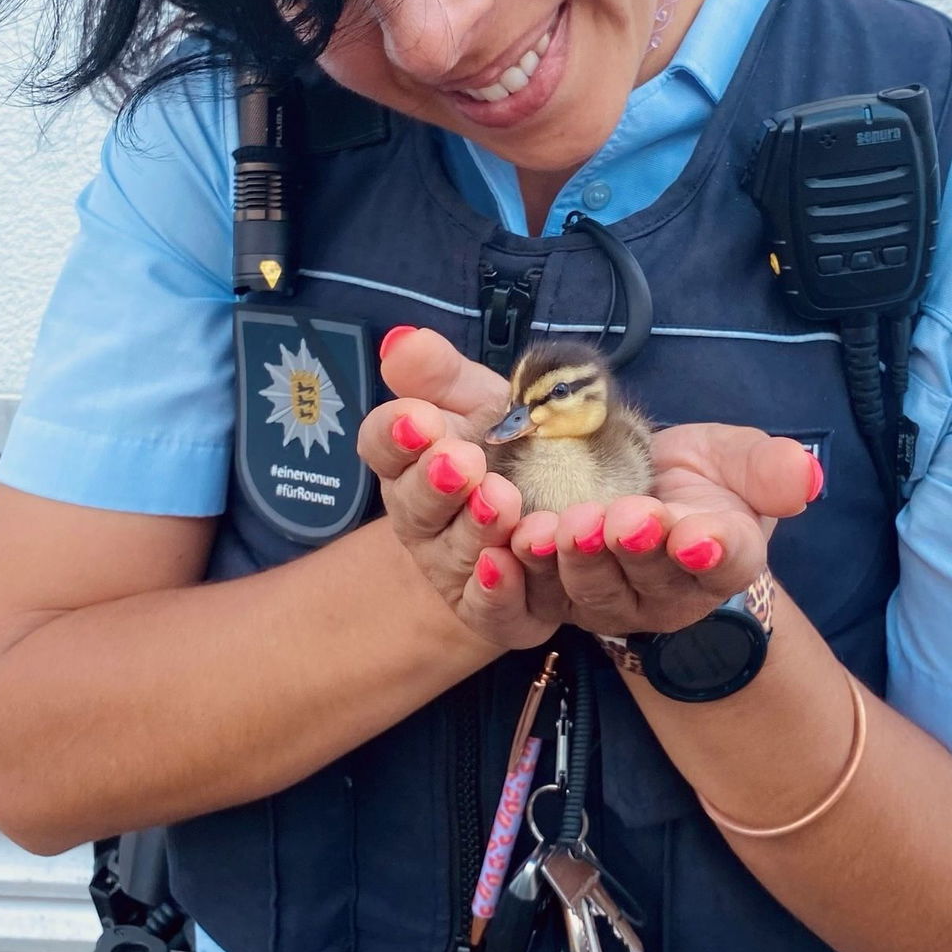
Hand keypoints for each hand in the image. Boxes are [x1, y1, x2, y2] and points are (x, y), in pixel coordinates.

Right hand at [357, 327, 557, 650]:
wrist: (567, 510)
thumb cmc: (515, 447)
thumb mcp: (484, 400)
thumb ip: (442, 373)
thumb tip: (400, 339)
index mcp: (413, 460)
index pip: (385, 445)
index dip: (396, 434)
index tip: (419, 419)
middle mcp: (424, 521)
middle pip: (415, 505)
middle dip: (436, 482)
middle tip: (463, 460)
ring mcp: (456, 570)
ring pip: (455, 554)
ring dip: (475, 528)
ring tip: (503, 500)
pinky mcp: (497, 613)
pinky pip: (490, 608)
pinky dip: (497, 590)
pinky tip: (509, 564)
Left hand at [505, 422, 819, 637]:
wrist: (647, 496)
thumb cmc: (700, 481)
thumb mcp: (738, 461)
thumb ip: (768, 469)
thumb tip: (806, 472)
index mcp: (721, 558)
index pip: (724, 561)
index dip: (713, 549)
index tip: (698, 533)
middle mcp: (665, 591)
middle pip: (650, 577)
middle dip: (633, 548)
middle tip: (620, 519)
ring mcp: (606, 599)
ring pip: (588, 589)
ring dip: (572, 561)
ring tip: (559, 528)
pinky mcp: (553, 597)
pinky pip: (532, 598)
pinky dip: (514, 581)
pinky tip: (500, 552)